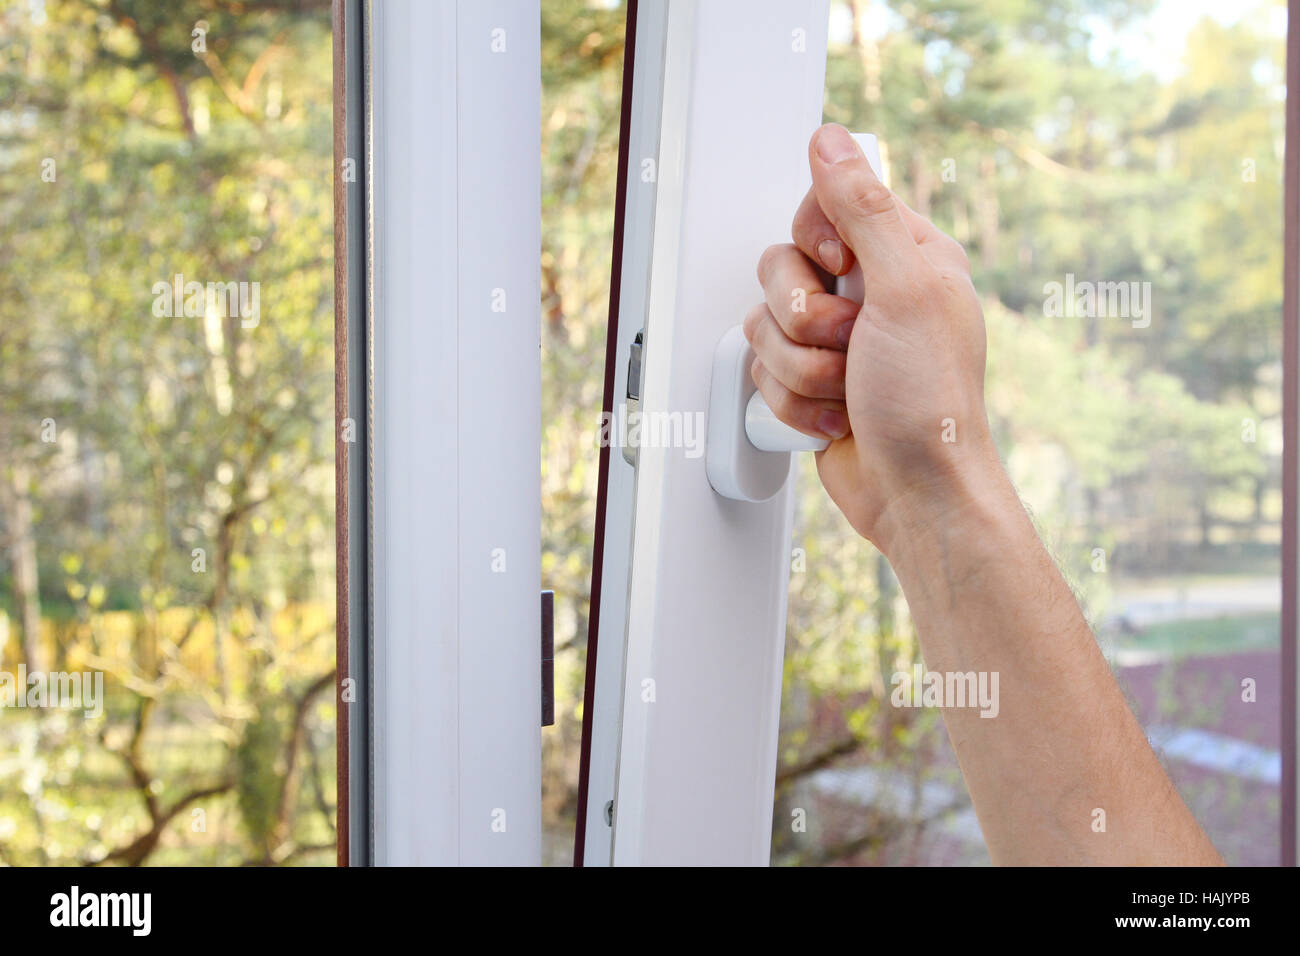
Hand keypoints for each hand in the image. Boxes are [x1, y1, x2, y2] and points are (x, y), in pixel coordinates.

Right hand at [744, 123, 1000, 551]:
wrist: (917, 494)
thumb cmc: (929, 401)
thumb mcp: (904, 289)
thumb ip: (862, 209)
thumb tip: (829, 140)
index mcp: (904, 254)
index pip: (822, 207)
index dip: (816, 243)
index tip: (842, 271)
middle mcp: (868, 293)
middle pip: (780, 268)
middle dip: (805, 321)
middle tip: (851, 343)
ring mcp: (836, 341)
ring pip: (764, 325)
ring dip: (801, 369)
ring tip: (847, 390)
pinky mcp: (810, 383)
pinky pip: (764, 372)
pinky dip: (794, 402)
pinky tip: (836, 417)